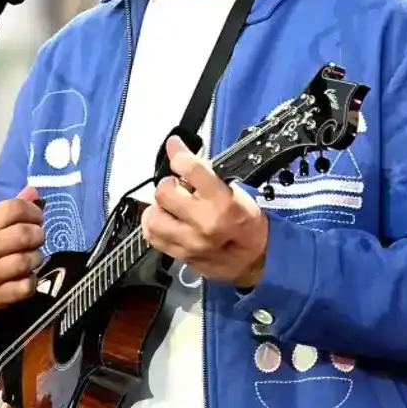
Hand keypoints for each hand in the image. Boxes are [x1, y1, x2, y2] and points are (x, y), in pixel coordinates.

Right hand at [0, 185, 45, 312]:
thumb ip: (6, 209)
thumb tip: (33, 192)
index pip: (13, 209)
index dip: (32, 210)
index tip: (36, 216)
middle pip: (23, 235)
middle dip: (37, 233)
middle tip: (36, 236)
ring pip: (25, 261)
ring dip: (35, 257)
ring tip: (31, 256)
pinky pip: (24, 288)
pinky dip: (30, 281)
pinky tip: (25, 276)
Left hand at [141, 136, 268, 287]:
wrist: (255, 262)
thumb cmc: (249, 225)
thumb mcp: (241, 195)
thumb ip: (211, 179)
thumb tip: (186, 161)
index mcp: (224, 204)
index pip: (191, 169)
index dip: (178, 152)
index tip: (174, 145)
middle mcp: (204, 224)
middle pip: (164, 192)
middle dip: (170, 184)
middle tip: (180, 187)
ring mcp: (189, 243)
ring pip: (153, 215)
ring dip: (159, 206)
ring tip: (172, 206)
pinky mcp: (179, 256)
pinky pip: (152, 235)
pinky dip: (155, 223)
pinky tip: (166, 220)